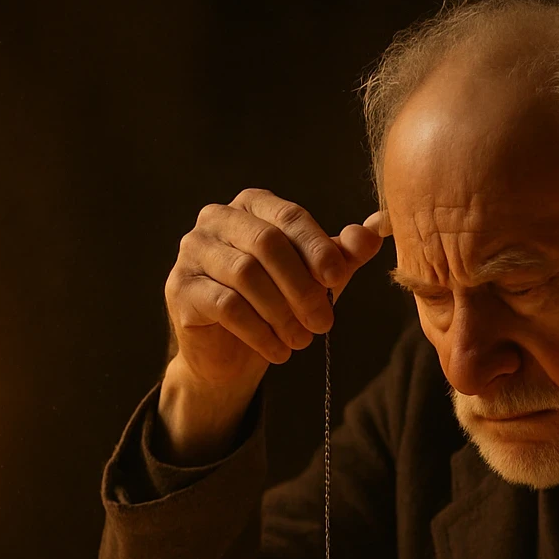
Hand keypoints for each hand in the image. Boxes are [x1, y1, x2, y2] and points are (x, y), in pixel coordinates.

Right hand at [159, 189, 389, 463]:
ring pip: (245, 274)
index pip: (289, 216)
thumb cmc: (279, 303)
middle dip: (302, 286)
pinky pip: (226, 306)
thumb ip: (344, 253)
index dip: (318, 247)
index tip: (339, 279)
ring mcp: (192, 252)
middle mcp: (216, 219)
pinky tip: (278, 352)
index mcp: (252, 205)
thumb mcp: (317, 278)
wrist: (232, 354)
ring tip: (302, 341)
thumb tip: (379, 228)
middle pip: (267, 244)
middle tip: (324, 323)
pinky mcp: (180, 288)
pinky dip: (260, 332)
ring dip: (282, 313)